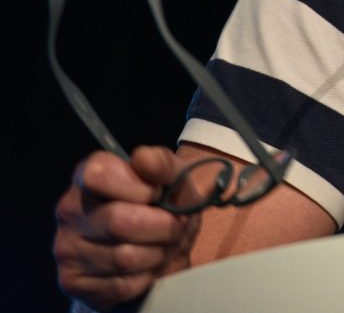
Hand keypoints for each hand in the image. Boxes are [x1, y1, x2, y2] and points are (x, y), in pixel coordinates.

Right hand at [54, 146, 199, 311]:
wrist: (158, 251)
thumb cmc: (163, 208)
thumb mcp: (175, 180)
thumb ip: (163, 164)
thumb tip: (143, 159)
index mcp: (89, 176)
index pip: (99, 175)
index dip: (138, 187)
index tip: (158, 193)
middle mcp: (70, 210)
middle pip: (119, 221)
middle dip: (162, 226)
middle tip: (176, 226)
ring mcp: (67, 248)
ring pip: (124, 256)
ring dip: (158, 253)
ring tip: (165, 245)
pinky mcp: (72, 282)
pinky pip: (120, 285)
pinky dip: (146, 276)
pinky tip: (148, 265)